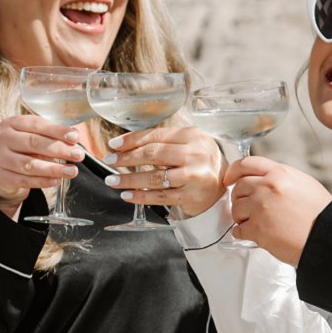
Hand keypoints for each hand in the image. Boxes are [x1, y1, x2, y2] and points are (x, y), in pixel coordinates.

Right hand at [0, 114, 86, 209]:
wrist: (0, 174)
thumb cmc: (21, 151)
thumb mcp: (31, 138)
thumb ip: (49, 137)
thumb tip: (73, 140)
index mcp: (11, 123)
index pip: (37, 124)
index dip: (57, 130)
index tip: (75, 137)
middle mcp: (1, 138)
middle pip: (33, 142)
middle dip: (59, 149)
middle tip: (78, 155)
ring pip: (29, 164)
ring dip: (54, 168)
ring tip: (72, 171)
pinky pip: (24, 180)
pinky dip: (43, 181)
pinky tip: (56, 180)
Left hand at [104, 127, 226, 217]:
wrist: (222, 186)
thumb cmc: (198, 163)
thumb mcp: (187, 144)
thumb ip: (162, 142)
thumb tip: (126, 145)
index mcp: (192, 136)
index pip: (156, 135)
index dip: (132, 140)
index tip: (114, 145)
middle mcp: (195, 154)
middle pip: (154, 154)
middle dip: (127, 158)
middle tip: (109, 161)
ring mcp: (194, 176)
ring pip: (155, 177)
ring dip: (129, 179)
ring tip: (113, 181)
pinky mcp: (191, 196)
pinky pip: (160, 196)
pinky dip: (141, 197)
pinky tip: (127, 195)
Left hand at [225, 157, 331, 263]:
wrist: (329, 236)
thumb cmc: (321, 213)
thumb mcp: (303, 183)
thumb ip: (279, 178)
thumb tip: (261, 181)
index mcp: (280, 173)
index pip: (246, 164)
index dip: (234, 171)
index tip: (229, 179)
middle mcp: (267, 187)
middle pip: (238, 187)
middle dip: (240, 198)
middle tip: (248, 208)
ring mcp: (260, 208)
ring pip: (236, 208)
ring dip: (241, 217)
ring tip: (255, 223)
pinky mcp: (258, 230)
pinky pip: (238, 230)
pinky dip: (243, 233)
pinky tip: (255, 235)